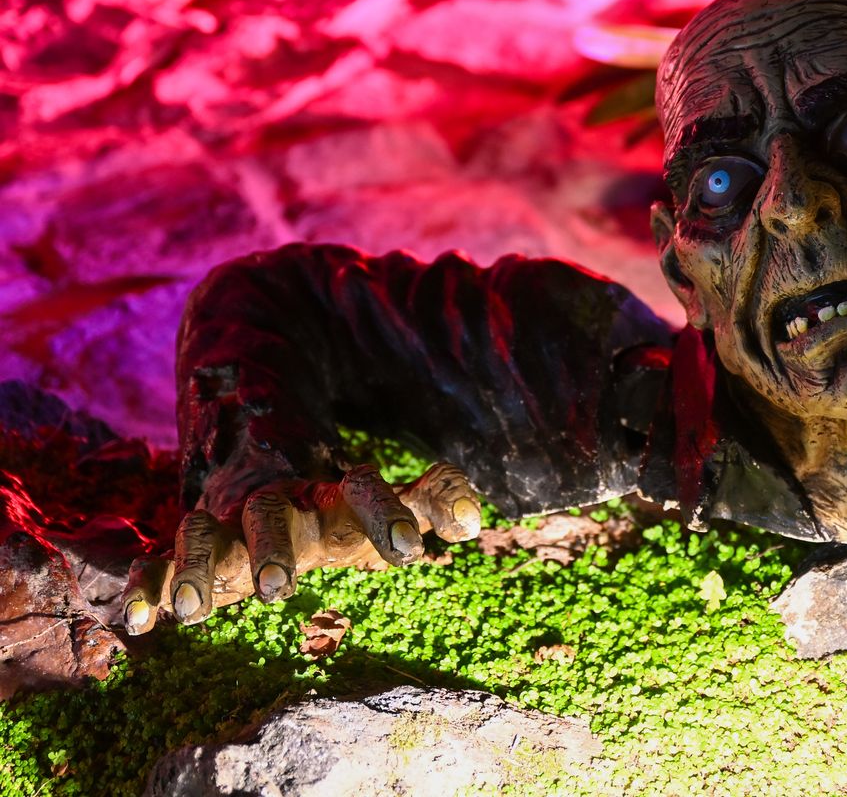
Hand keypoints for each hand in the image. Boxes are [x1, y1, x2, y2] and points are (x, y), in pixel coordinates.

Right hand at [119, 462, 483, 633]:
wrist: (251, 451)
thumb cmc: (330, 504)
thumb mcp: (377, 504)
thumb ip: (428, 502)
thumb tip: (475, 521)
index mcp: (326, 490)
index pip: (359, 489)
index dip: (386, 514)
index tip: (410, 552)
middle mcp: (271, 501)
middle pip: (269, 512)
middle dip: (272, 548)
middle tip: (280, 590)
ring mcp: (221, 522)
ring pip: (202, 533)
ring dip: (199, 568)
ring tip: (199, 614)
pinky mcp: (182, 548)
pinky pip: (154, 562)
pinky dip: (146, 587)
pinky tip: (142, 623)